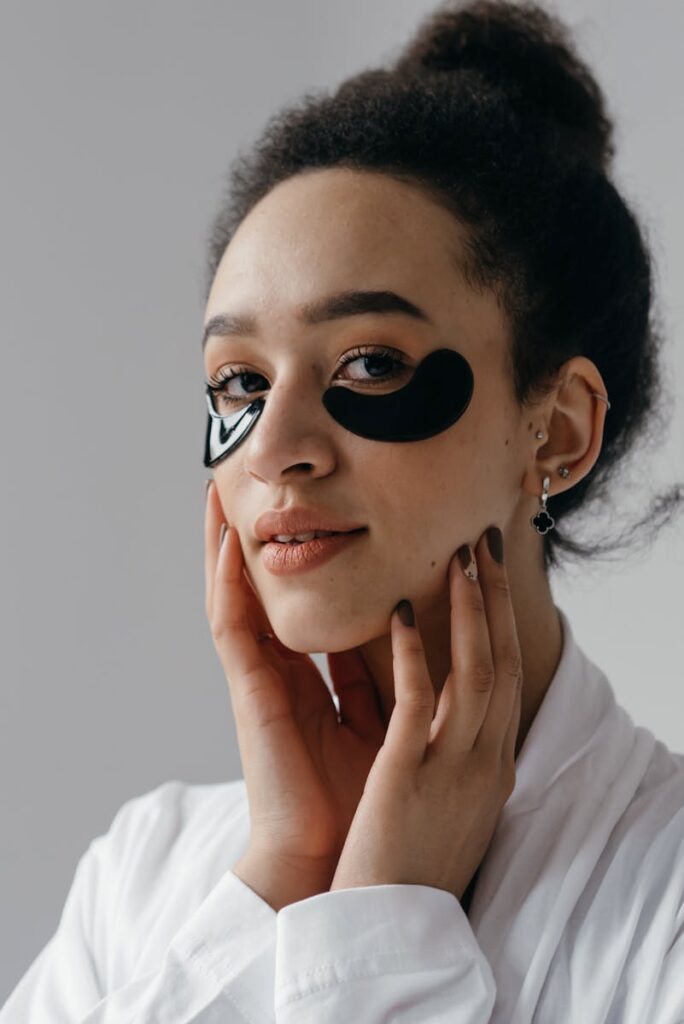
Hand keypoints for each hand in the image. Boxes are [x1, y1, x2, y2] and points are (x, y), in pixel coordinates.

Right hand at [205, 482, 386, 904]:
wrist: (335, 859)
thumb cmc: (360, 796)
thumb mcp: (382, 721)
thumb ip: (384, 678)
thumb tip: (410, 632)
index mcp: (311, 681)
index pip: (298, 606)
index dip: (295, 561)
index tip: (298, 515)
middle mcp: (280, 673)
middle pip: (259, 593)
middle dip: (253, 542)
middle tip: (242, 486)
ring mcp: (260, 681)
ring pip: (235, 599)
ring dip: (223, 547)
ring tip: (218, 493)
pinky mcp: (250, 693)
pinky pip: (232, 628)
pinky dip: (227, 583)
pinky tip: (229, 542)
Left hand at [329, 526, 521, 902]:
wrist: (387, 928)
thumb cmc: (412, 862)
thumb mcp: (451, 802)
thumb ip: (456, 754)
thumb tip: (448, 716)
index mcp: (492, 766)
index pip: (506, 679)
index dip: (501, 623)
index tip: (490, 578)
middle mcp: (485, 761)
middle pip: (501, 663)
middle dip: (495, 600)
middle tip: (485, 543)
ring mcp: (452, 767)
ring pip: (473, 671)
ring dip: (467, 610)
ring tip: (457, 557)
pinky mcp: (409, 774)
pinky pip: (418, 700)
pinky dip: (411, 652)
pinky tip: (397, 611)